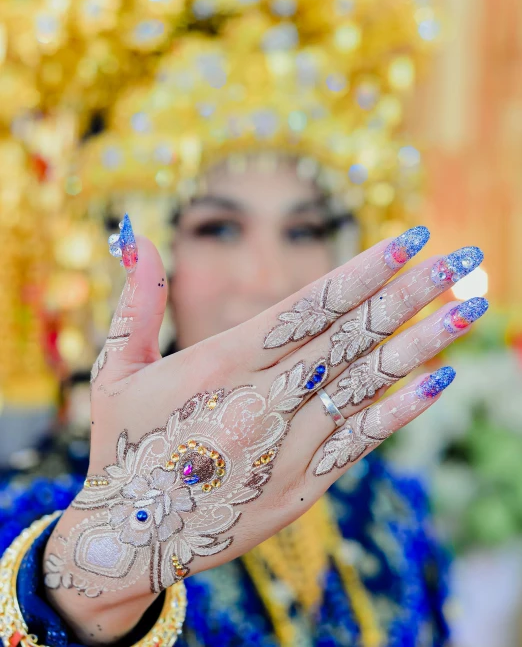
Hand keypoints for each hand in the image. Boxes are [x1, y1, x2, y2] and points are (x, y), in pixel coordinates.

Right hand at [43, 218, 485, 642]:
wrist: (130, 538)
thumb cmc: (125, 443)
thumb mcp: (119, 368)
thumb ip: (136, 300)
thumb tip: (134, 234)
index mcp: (220, 363)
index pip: (309, 303)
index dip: (364, 268)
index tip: (408, 239)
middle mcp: (261, 401)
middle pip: (349, 335)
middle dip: (409, 291)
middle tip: (460, 256)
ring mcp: (285, 447)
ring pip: (364, 384)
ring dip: (422, 343)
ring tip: (469, 309)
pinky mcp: (299, 488)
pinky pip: (360, 441)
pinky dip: (401, 409)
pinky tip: (440, 379)